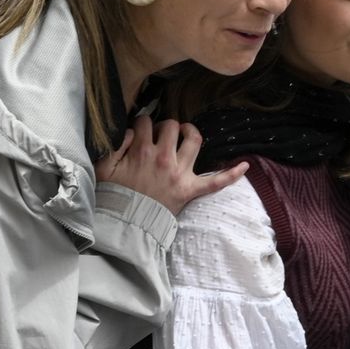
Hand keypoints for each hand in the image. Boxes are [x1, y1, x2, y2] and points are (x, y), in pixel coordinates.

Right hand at [95, 116, 249, 215]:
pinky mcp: (191, 190)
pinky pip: (216, 182)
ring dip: (191, 132)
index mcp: (141, 150)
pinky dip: (232, 174)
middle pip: (171, 126)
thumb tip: (130, 131)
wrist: (126, 225)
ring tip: (185, 133)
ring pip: (194, 140)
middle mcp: (164, 158)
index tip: (140, 132)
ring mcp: (180, 173)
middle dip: (165, 125)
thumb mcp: (103, 168)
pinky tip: (245, 165)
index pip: (144, 122)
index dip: (142, 124)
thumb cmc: (114, 197)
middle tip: (160, 135)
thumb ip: (114, 145)